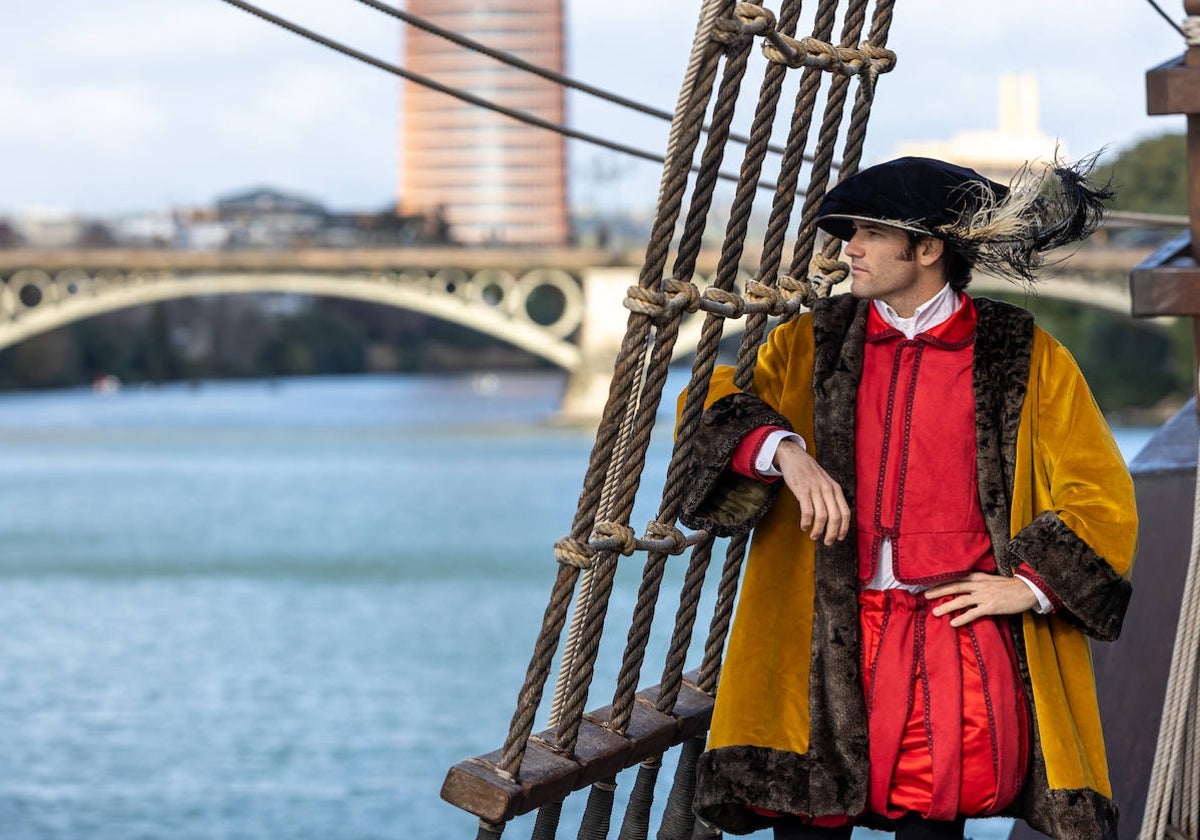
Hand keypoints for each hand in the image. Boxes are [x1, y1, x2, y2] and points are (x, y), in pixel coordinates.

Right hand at [774, 440, 849, 545]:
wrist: (794, 456)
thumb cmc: (809, 472)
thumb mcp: (825, 482)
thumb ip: (830, 496)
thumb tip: (834, 517)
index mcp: (835, 489)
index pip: (845, 513)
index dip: (844, 528)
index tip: (839, 538)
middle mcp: (828, 490)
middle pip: (835, 517)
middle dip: (832, 533)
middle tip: (827, 542)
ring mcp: (815, 490)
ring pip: (822, 516)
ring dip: (818, 530)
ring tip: (814, 536)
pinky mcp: (803, 490)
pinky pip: (807, 511)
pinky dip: (807, 522)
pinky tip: (804, 526)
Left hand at [923, 572, 1037, 626]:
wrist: (1027, 590)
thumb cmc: (1009, 587)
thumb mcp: (991, 580)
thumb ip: (977, 582)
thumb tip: (964, 586)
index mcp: (978, 577)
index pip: (956, 577)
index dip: (942, 580)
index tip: (928, 583)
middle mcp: (979, 585)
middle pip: (955, 586)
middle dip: (938, 591)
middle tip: (924, 595)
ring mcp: (985, 596)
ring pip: (961, 600)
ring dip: (947, 606)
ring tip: (934, 612)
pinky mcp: (991, 607)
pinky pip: (973, 613)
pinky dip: (962, 618)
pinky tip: (953, 623)